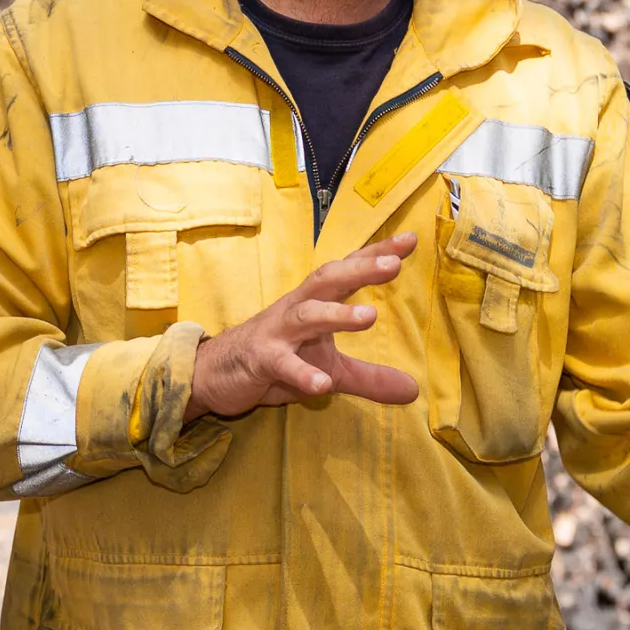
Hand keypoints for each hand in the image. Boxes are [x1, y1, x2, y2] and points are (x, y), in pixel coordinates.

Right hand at [184, 234, 420, 419]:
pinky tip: (322, 383)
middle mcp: (298, 309)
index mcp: (315, 302)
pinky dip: (301, 372)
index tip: (411, 239)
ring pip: (307, 316)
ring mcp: (277, 333)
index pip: (348, 271)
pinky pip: (281, 364)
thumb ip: (370, 378)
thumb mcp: (330, 370)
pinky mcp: (260, 360)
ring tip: (369, 315)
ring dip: (337, 315)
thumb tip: (414, 390)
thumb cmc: (278, 358)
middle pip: (328, 280)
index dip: (377, 254)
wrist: (216, 372)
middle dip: (360, 270)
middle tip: (393, 265)